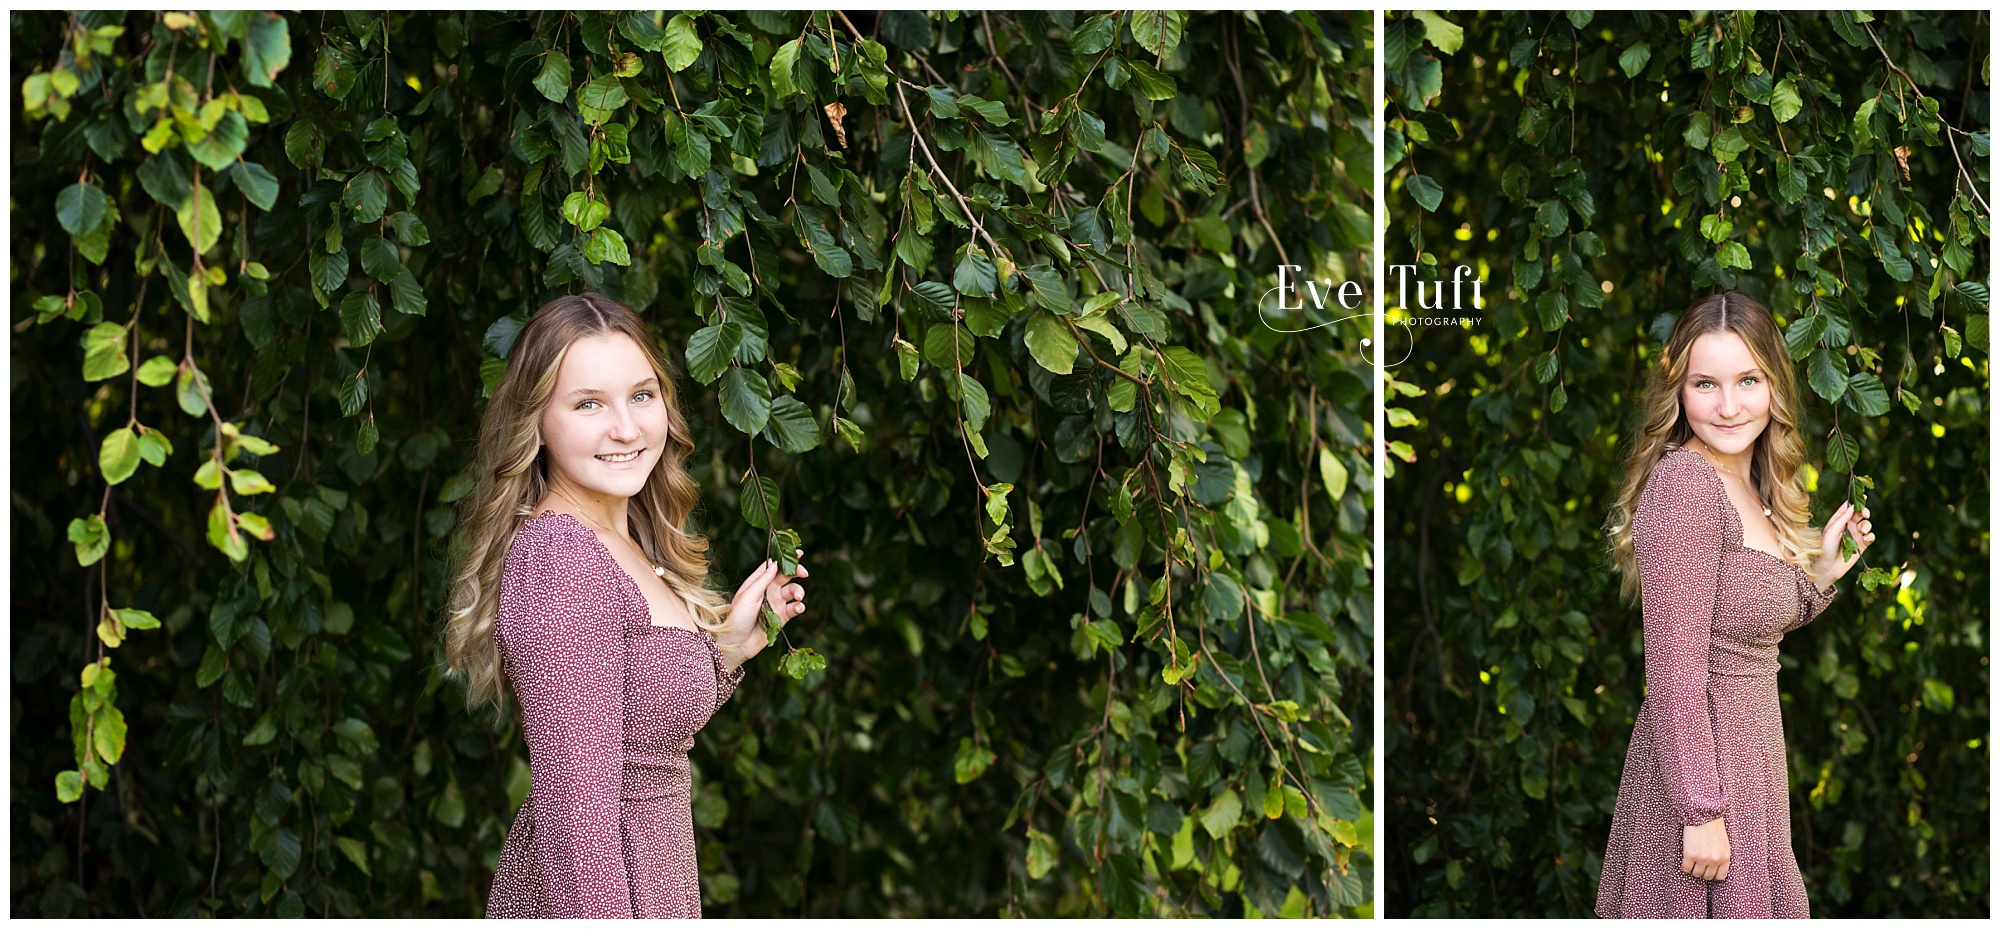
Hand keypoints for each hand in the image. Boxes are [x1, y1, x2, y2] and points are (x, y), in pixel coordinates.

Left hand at [717, 550, 808, 669]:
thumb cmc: (737, 617)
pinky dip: (800, 606)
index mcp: (757, 582)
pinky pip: (795, 608)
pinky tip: (798, 607)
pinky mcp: (782, 617)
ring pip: (793, 591)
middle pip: (787, 576)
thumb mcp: (748, 595)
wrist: (737, 643)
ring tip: (798, 597)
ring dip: (799, 591)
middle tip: (804, 573)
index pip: (773, 566)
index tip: (799, 552)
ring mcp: (776, 604)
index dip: (785, 558)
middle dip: (797, 572)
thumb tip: (776, 563)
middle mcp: (768, 591)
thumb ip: (763, 579)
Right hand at [1682, 817, 1729, 881]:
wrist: (1702, 815)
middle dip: (1703, 872)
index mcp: (1725, 857)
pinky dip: (1685, 866)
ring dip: (1693, 869)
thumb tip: (1715, 867)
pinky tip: (1685, 860)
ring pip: (1696, 874)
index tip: (1708, 870)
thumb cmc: (1713, 826)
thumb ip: (1721, 856)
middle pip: (1707, 876)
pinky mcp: (1690, 855)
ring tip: (1692, 862)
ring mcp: (1702, 859)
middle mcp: (1715, 860)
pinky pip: (1686, 868)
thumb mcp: (1724, 843)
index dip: (1713, 875)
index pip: (1720, 876)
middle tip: (1698, 865)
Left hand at [1807, 502, 1874, 589]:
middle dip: (1864, 512)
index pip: (1848, 508)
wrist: (1827, 567)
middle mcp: (1847, 526)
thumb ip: (1842, 519)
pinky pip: (1871, 536)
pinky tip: (1866, 538)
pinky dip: (1870, 535)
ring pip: (1866, 524)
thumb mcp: (1831, 531)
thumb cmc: (1824, 548)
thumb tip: (1852, 506)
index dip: (1855, 501)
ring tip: (1862, 531)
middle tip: (1865, 514)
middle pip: (1860, 514)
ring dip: (1866, 525)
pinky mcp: (1862, 545)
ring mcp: (1855, 535)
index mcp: (1838, 521)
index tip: (1863, 496)